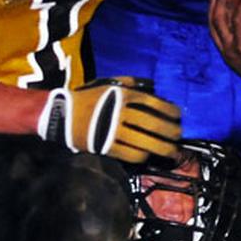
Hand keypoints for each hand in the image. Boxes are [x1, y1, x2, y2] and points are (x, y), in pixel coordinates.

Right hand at [38, 77, 181, 163]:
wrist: (61, 114)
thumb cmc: (88, 98)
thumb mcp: (108, 84)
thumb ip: (130, 84)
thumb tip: (152, 87)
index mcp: (123, 95)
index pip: (154, 103)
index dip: (170, 111)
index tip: (178, 116)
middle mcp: (120, 113)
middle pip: (153, 124)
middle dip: (171, 132)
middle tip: (179, 136)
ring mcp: (113, 131)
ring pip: (145, 143)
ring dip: (162, 148)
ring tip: (171, 151)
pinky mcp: (105, 147)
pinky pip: (130, 154)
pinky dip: (143, 156)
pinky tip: (148, 155)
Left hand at [208, 0, 240, 94]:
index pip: (237, 19)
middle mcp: (230, 50)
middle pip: (217, 21)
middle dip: (220, 2)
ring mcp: (226, 53)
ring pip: (212, 29)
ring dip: (213, 10)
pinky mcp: (226, 55)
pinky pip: (216, 35)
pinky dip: (216, 22)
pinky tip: (220, 11)